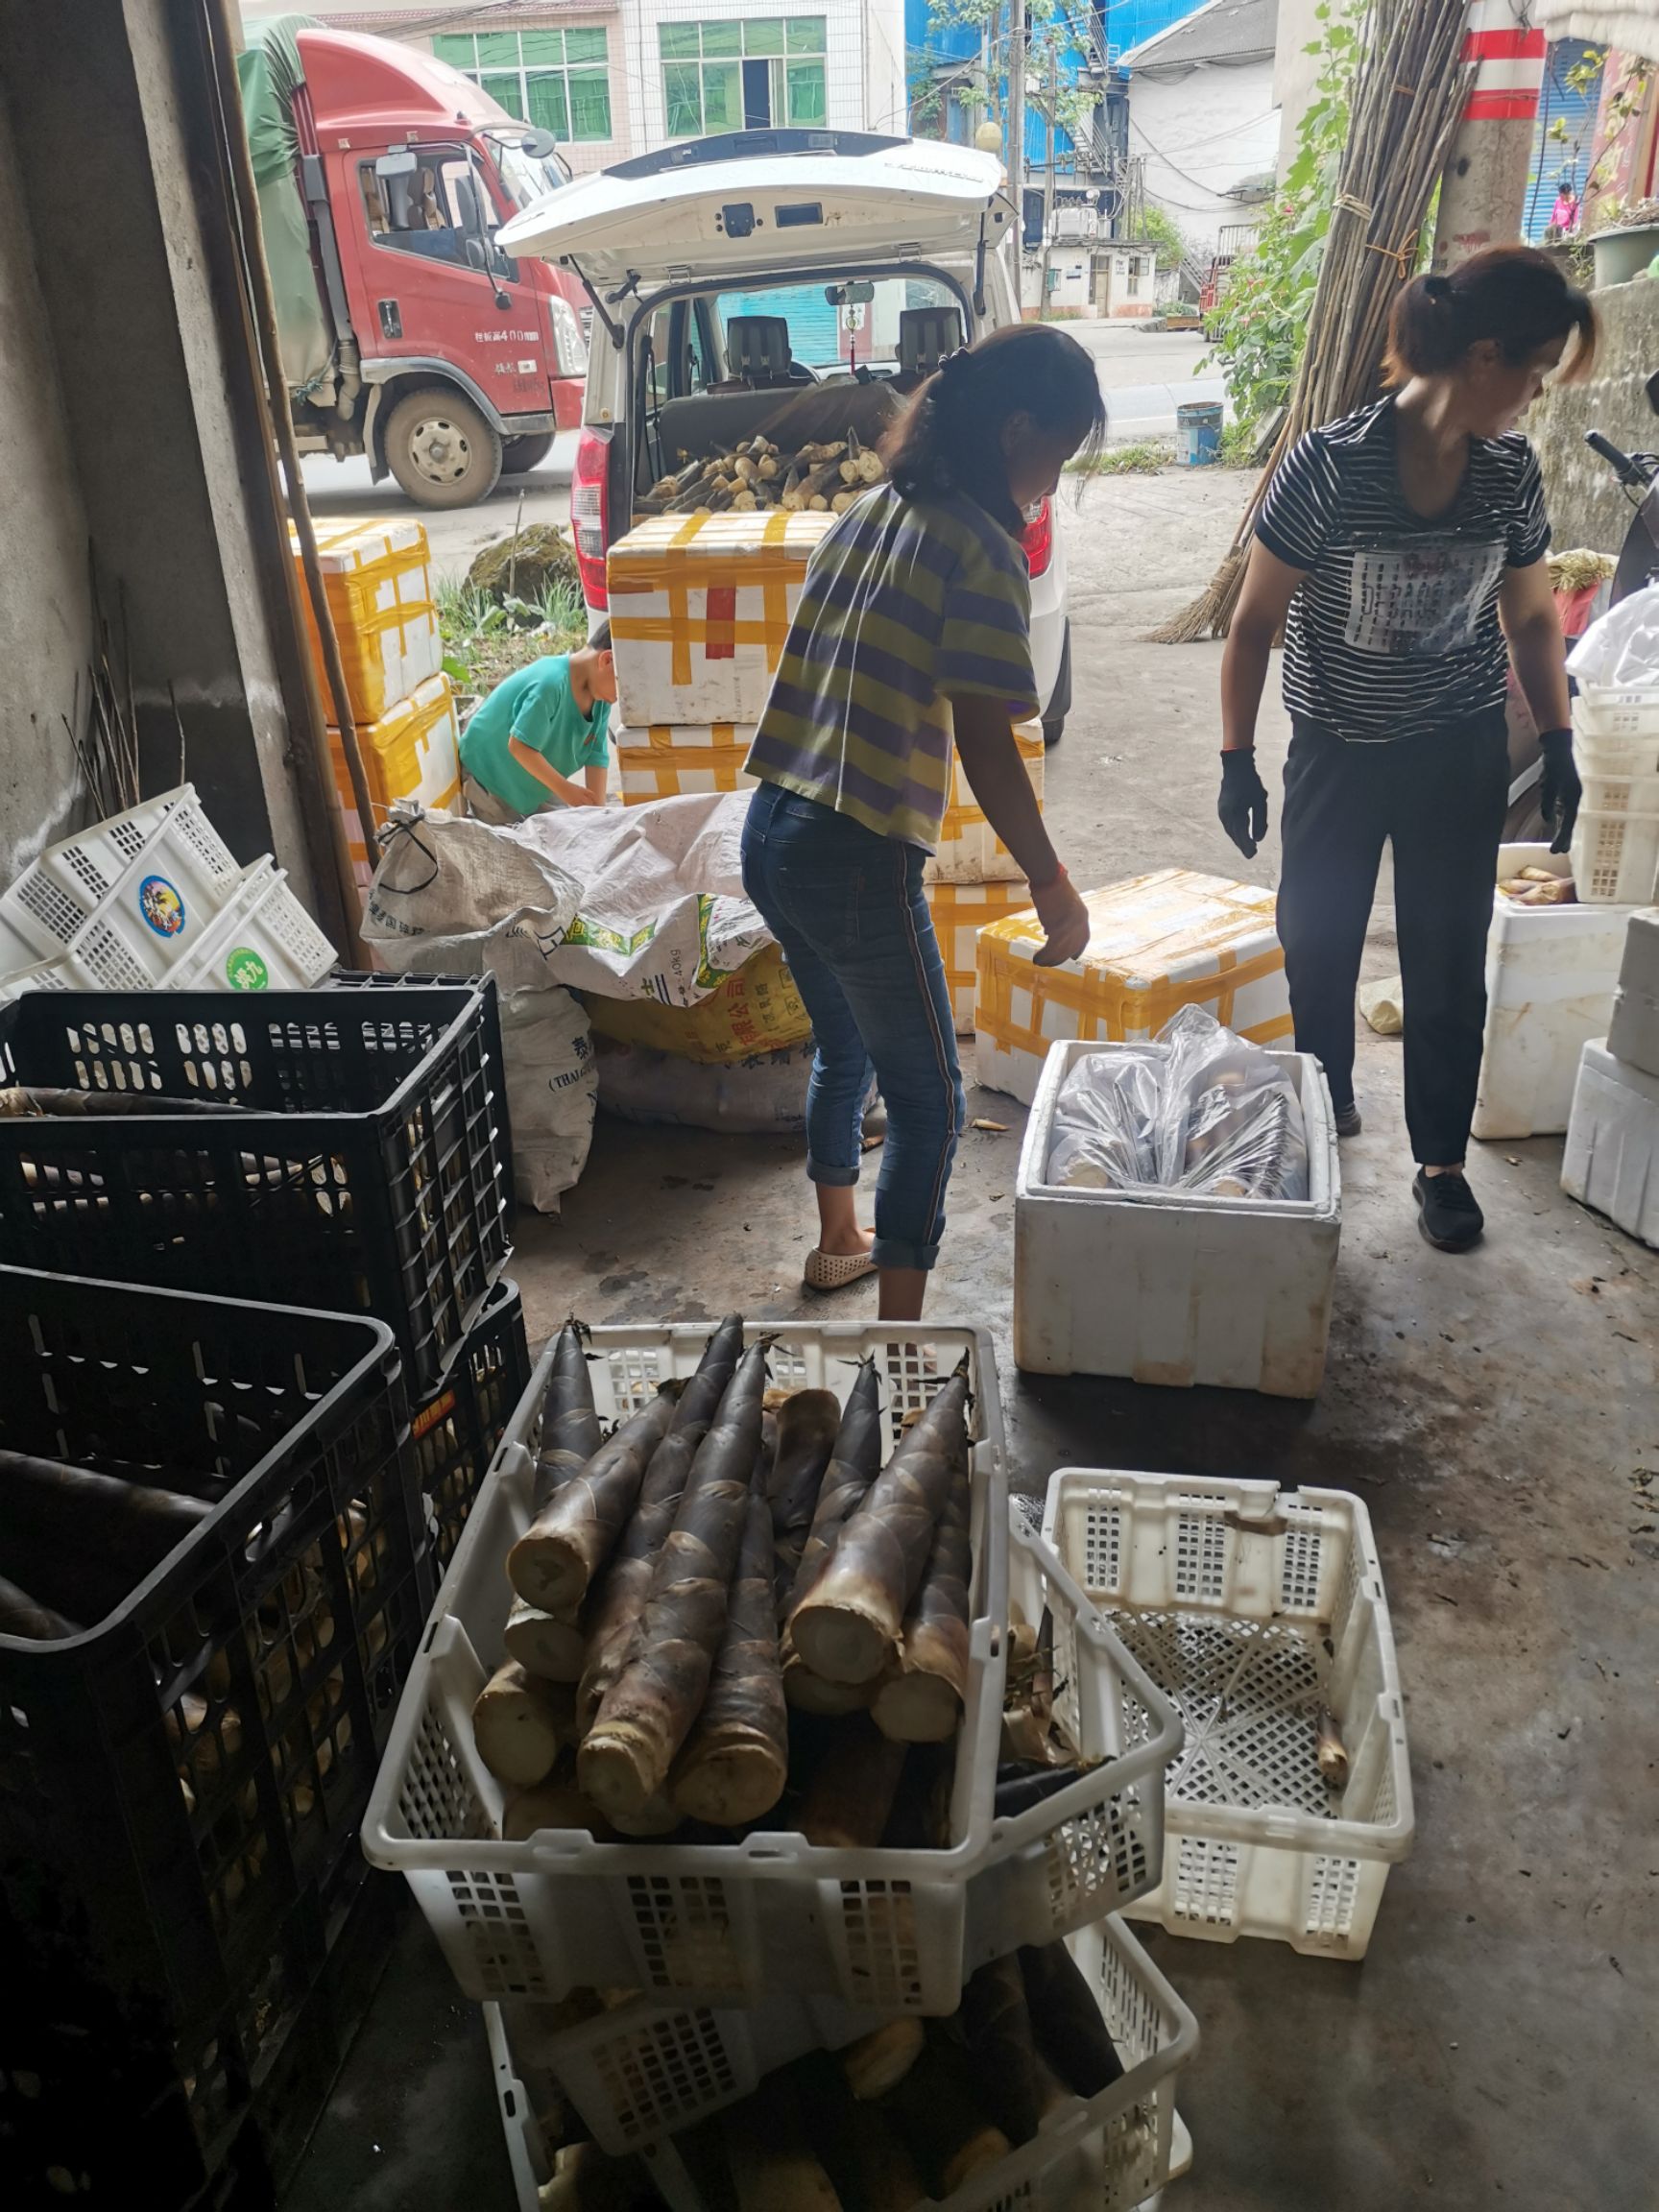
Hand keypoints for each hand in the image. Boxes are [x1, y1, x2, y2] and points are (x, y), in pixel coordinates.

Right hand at [1031, 869, 1089, 967]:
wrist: (1048, 877)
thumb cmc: (1052, 885)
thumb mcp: (1062, 902)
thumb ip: (1060, 917)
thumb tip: (1048, 932)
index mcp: (1083, 915)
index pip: (1084, 938)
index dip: (1078, 949)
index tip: (1073, 957)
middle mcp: (1080, 922)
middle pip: (1071, 947)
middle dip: (1061, 958)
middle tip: (1050, 963)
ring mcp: (1070, 925)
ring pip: (1061, 950)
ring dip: (1050, 959)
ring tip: (1039, 962)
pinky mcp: (1058, 927)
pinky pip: (1051, 947)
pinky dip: (1044, 955)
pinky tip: (1036, 957)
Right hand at [1218, 749, 1269, 858]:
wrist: (1235, 767)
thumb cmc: (1251, 782)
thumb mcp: (1260, 801)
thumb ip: (1260, 821)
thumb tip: (1257, 839)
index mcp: (1235, 812)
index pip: (1241, 833)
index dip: (1247, 845)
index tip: (1253, 855)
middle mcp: (1225, 814)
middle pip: (1234, 834)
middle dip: (1243, 845)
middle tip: (1251, 855)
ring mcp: (1222, 812)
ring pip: (1231, 831)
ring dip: (1238, 839)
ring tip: (1247, 847)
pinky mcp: (1222, 810)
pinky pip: (1229, 825)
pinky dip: (1235, 832)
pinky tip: (1241, 835)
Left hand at [1538, 728, 1580, 853]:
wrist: (1557, 748)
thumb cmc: (1554, 765)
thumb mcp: (1549, 784)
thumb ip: (1548, 802)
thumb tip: (1547, 819)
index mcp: (1573, 797)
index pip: (1568, 822)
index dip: (1562, 837)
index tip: (1555, 850)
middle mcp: (1573, 798)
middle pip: (1569, 822)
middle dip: (1564, 837)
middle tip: (1558, 852)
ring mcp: (1569, 796)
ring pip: (1565, 817)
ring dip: (1561, 831)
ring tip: (1558, 846)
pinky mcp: (1563, 793)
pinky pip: (1560, 810)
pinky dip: (1558, 819)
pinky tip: (1553, 827)